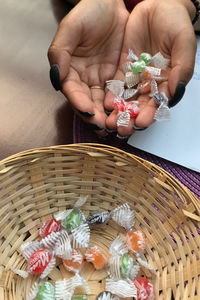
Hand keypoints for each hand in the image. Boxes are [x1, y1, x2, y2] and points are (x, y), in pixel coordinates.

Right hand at [48, 0, 128, 135]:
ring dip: (110, 116)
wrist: (112, 4)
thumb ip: (60, 52)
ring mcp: (103, 80)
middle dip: (95, 116)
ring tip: (116, 126)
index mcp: (71, 71)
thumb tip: (57, 77)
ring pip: (105, 103)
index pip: (73, 91)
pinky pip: (122, 94)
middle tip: (103, 126)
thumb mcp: (71, 28)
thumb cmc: (89, 12)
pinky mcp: (119, 78)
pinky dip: (124, 105)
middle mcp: (86, 80)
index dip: (79, 102)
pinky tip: (129, 114)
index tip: (87, 111)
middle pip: (89, 102)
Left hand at [105, 0, 196, 136]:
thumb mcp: (182, 42)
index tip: (142, 123)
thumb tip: (175, 91)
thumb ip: (181, 67)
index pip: (159, 102)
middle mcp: (151, 83)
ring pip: (126, 99)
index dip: (150, 113)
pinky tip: (104, 105)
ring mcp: (136, 77)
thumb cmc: (175, 22)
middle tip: (121, 129)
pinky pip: (116, 85)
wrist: (158, 4)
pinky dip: (110, 96)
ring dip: (118, 112)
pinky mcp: (123, 70)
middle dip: (131, 118)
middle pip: (140, 105)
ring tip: (110, 123)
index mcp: (167, 81)